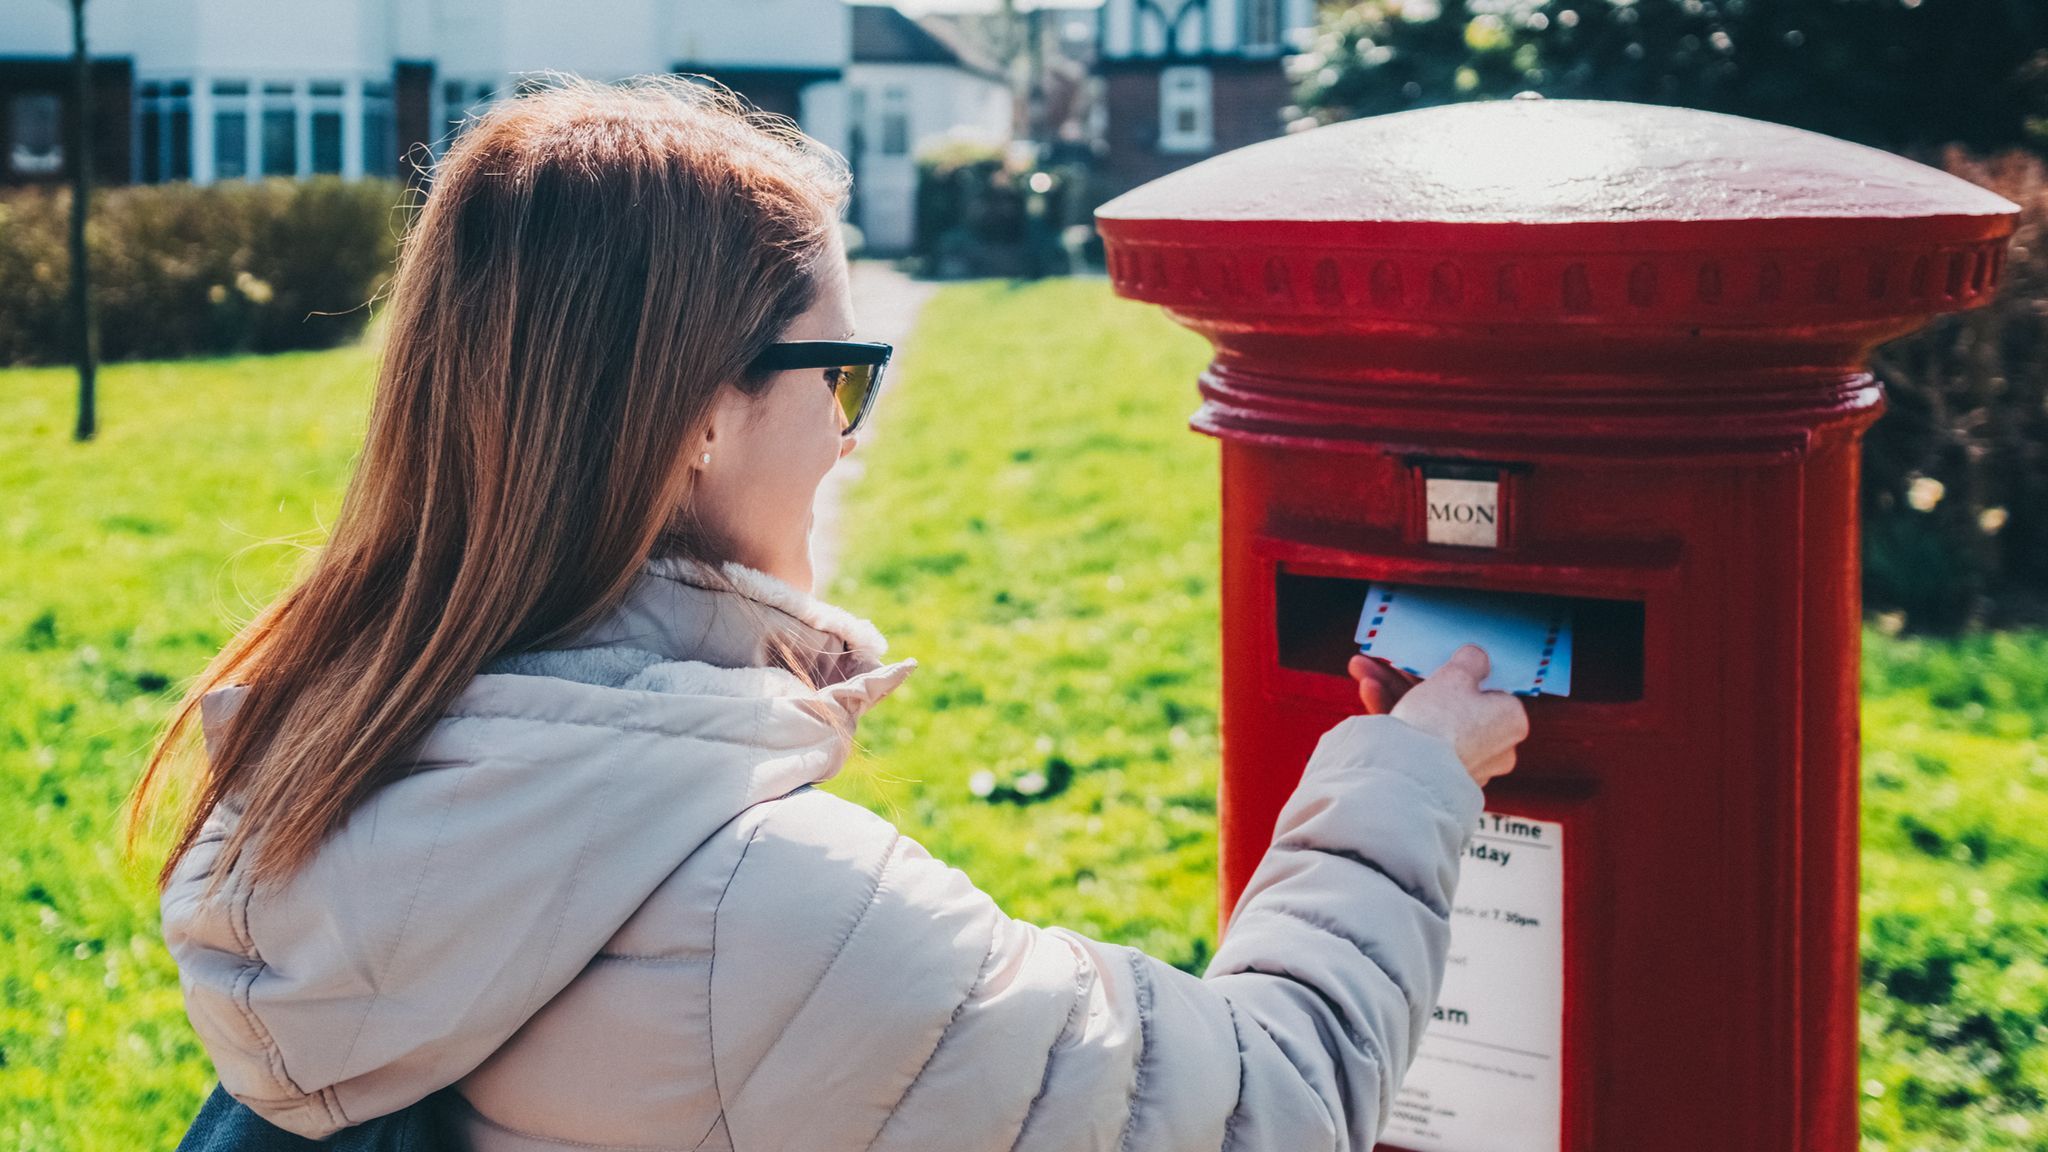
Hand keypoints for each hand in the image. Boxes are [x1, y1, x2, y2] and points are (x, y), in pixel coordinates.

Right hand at [1348, 644, 1527, 786]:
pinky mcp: (1437, 777)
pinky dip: (1397, 717)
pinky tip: (1369, 693)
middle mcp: (1496, 747)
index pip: (1489, 688)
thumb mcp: (1455, 676)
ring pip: (1430, 720)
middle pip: (1452, 703)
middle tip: (1393, 664)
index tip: (1437, 660)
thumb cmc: (1440, 722)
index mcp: (1511, 720)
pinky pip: (1417, 740)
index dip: (1461, 671)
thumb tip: (1477, 658)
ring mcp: (1465, 764)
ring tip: (1367, 673)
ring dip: (1396, 692)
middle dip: (1414, 680)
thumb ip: (1471, 661)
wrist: (1408, 776)